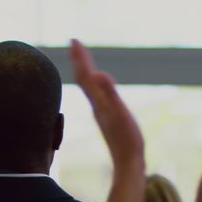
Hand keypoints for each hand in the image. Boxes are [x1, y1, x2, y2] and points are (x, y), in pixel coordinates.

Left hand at [70, 39, 143, 172]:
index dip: (80, 57)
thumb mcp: (120, 112)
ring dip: (85, 71)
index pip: (85, 74)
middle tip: (74, 42)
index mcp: (97, 101)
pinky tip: (97, 88)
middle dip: (79, 60)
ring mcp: (100, 112)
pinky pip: (96, 96)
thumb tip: (96, 74)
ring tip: (83, 60)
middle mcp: (95, 105)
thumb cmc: (127, 138)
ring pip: (88, 88)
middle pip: (83, 79)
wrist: (127, 162)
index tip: (73, 39)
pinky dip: (94, 86)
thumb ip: (109, 93)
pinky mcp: (106, 118)